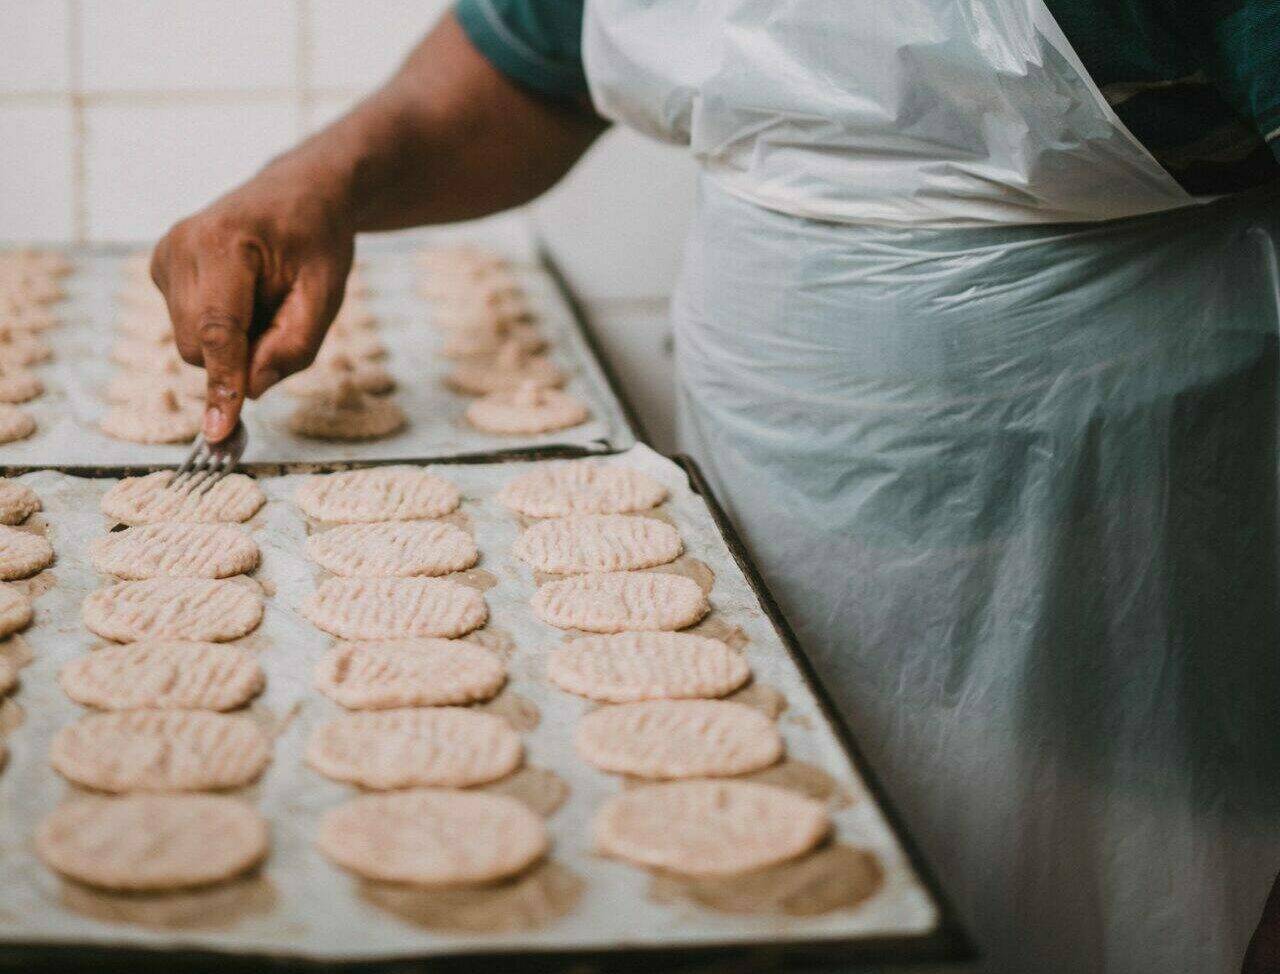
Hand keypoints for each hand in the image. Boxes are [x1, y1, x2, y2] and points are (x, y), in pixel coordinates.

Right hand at [150, 162, 354, 441]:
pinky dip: (219, 327)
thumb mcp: (326, 294)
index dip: (220, 382)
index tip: (218, 430)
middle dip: (241, 353)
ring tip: (263, 297)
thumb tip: (249, 391)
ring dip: (233, 339)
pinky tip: (243, 294)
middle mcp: (180, 246)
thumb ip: (293, 346)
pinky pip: (187, 327)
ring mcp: (165, 256)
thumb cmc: (316, 241)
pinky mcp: (160, 269)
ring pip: (190, 342)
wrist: (298, 194)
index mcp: (223, 243)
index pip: (217, 329)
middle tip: (283, 315)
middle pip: (198, 345)